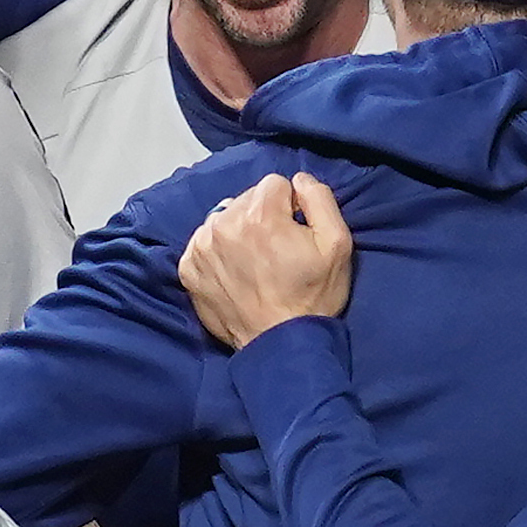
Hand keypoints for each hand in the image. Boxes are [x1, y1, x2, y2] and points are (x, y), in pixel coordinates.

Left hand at [179, 172, 352, 349]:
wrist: (280, 346)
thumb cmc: (312, 297)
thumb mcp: (337, 244)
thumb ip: (319, 198)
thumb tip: (298, 180)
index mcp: (260, 214)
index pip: (274, 184)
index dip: (290, 207)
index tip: (294, 233)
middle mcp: (224, 224)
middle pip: (246, 199)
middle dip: (262, 217)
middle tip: (275, 252)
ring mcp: (201, 247)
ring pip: (224, 219)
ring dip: (238, 233)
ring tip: (254, 264)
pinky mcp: (188, 268)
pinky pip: (204, 243)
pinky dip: (218, 253)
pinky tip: (235, 273)